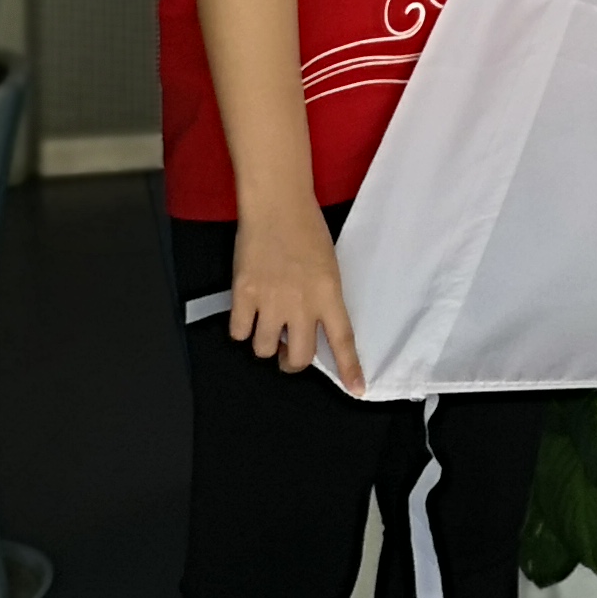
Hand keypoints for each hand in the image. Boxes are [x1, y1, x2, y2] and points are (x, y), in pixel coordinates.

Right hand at [232, 204, 362, 390]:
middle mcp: (301, 304)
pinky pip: (238, 333)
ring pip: (265, 349)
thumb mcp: (328, 267)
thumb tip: (311, 326)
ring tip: (267, 323)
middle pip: (299, 357)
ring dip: (266, 342)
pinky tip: (246, 312)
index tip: (358, 389)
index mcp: (329, 294)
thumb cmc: (308, 232)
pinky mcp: (242, 296)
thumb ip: (323, 298)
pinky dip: (241, 328)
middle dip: (293, 361)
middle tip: (290, 350)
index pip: (343, 340)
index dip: (350, 368)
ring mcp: (270, 301)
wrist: (277, 208)